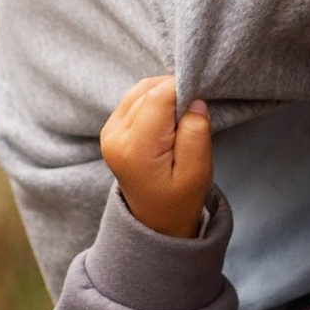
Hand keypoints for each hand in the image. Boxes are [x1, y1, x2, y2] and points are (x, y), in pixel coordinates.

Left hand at [100, 75, 212, 237]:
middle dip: (174, 95)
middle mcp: (115, 136)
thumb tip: (194, 100)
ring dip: (164, 96)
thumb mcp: (197, 172)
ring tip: (179, 122)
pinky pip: (135, 99)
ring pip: (141, 90)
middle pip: (149, 90)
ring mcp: (109, 131)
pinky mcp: (111, 128)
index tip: (199, 105)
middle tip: (190, 120)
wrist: (155, 220)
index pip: (159, 96)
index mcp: (135, 148)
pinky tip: (167, 122)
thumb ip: (196, 133)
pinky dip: (155, 101)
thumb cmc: (179, 199)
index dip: (183, 90)